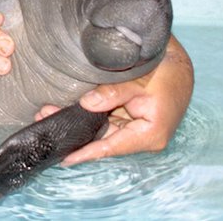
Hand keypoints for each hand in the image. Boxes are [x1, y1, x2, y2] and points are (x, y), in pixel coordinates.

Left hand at [35, 36, 193, 165]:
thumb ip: (114, 93)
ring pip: (97, 128)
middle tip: (44, 119)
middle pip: (100, 139)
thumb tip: (86, 103)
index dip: (86, 153)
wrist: (179, 64)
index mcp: (148, 135)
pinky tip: (64, 106)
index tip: (65, 157)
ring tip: (47, 111)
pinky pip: (101, 119)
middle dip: (72, 131)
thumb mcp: (141, 82)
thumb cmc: (166, 74)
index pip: (111, 147)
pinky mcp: (125, 118)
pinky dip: (84, 113)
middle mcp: (138, 136)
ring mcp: (131, 128)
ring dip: (74, 120)